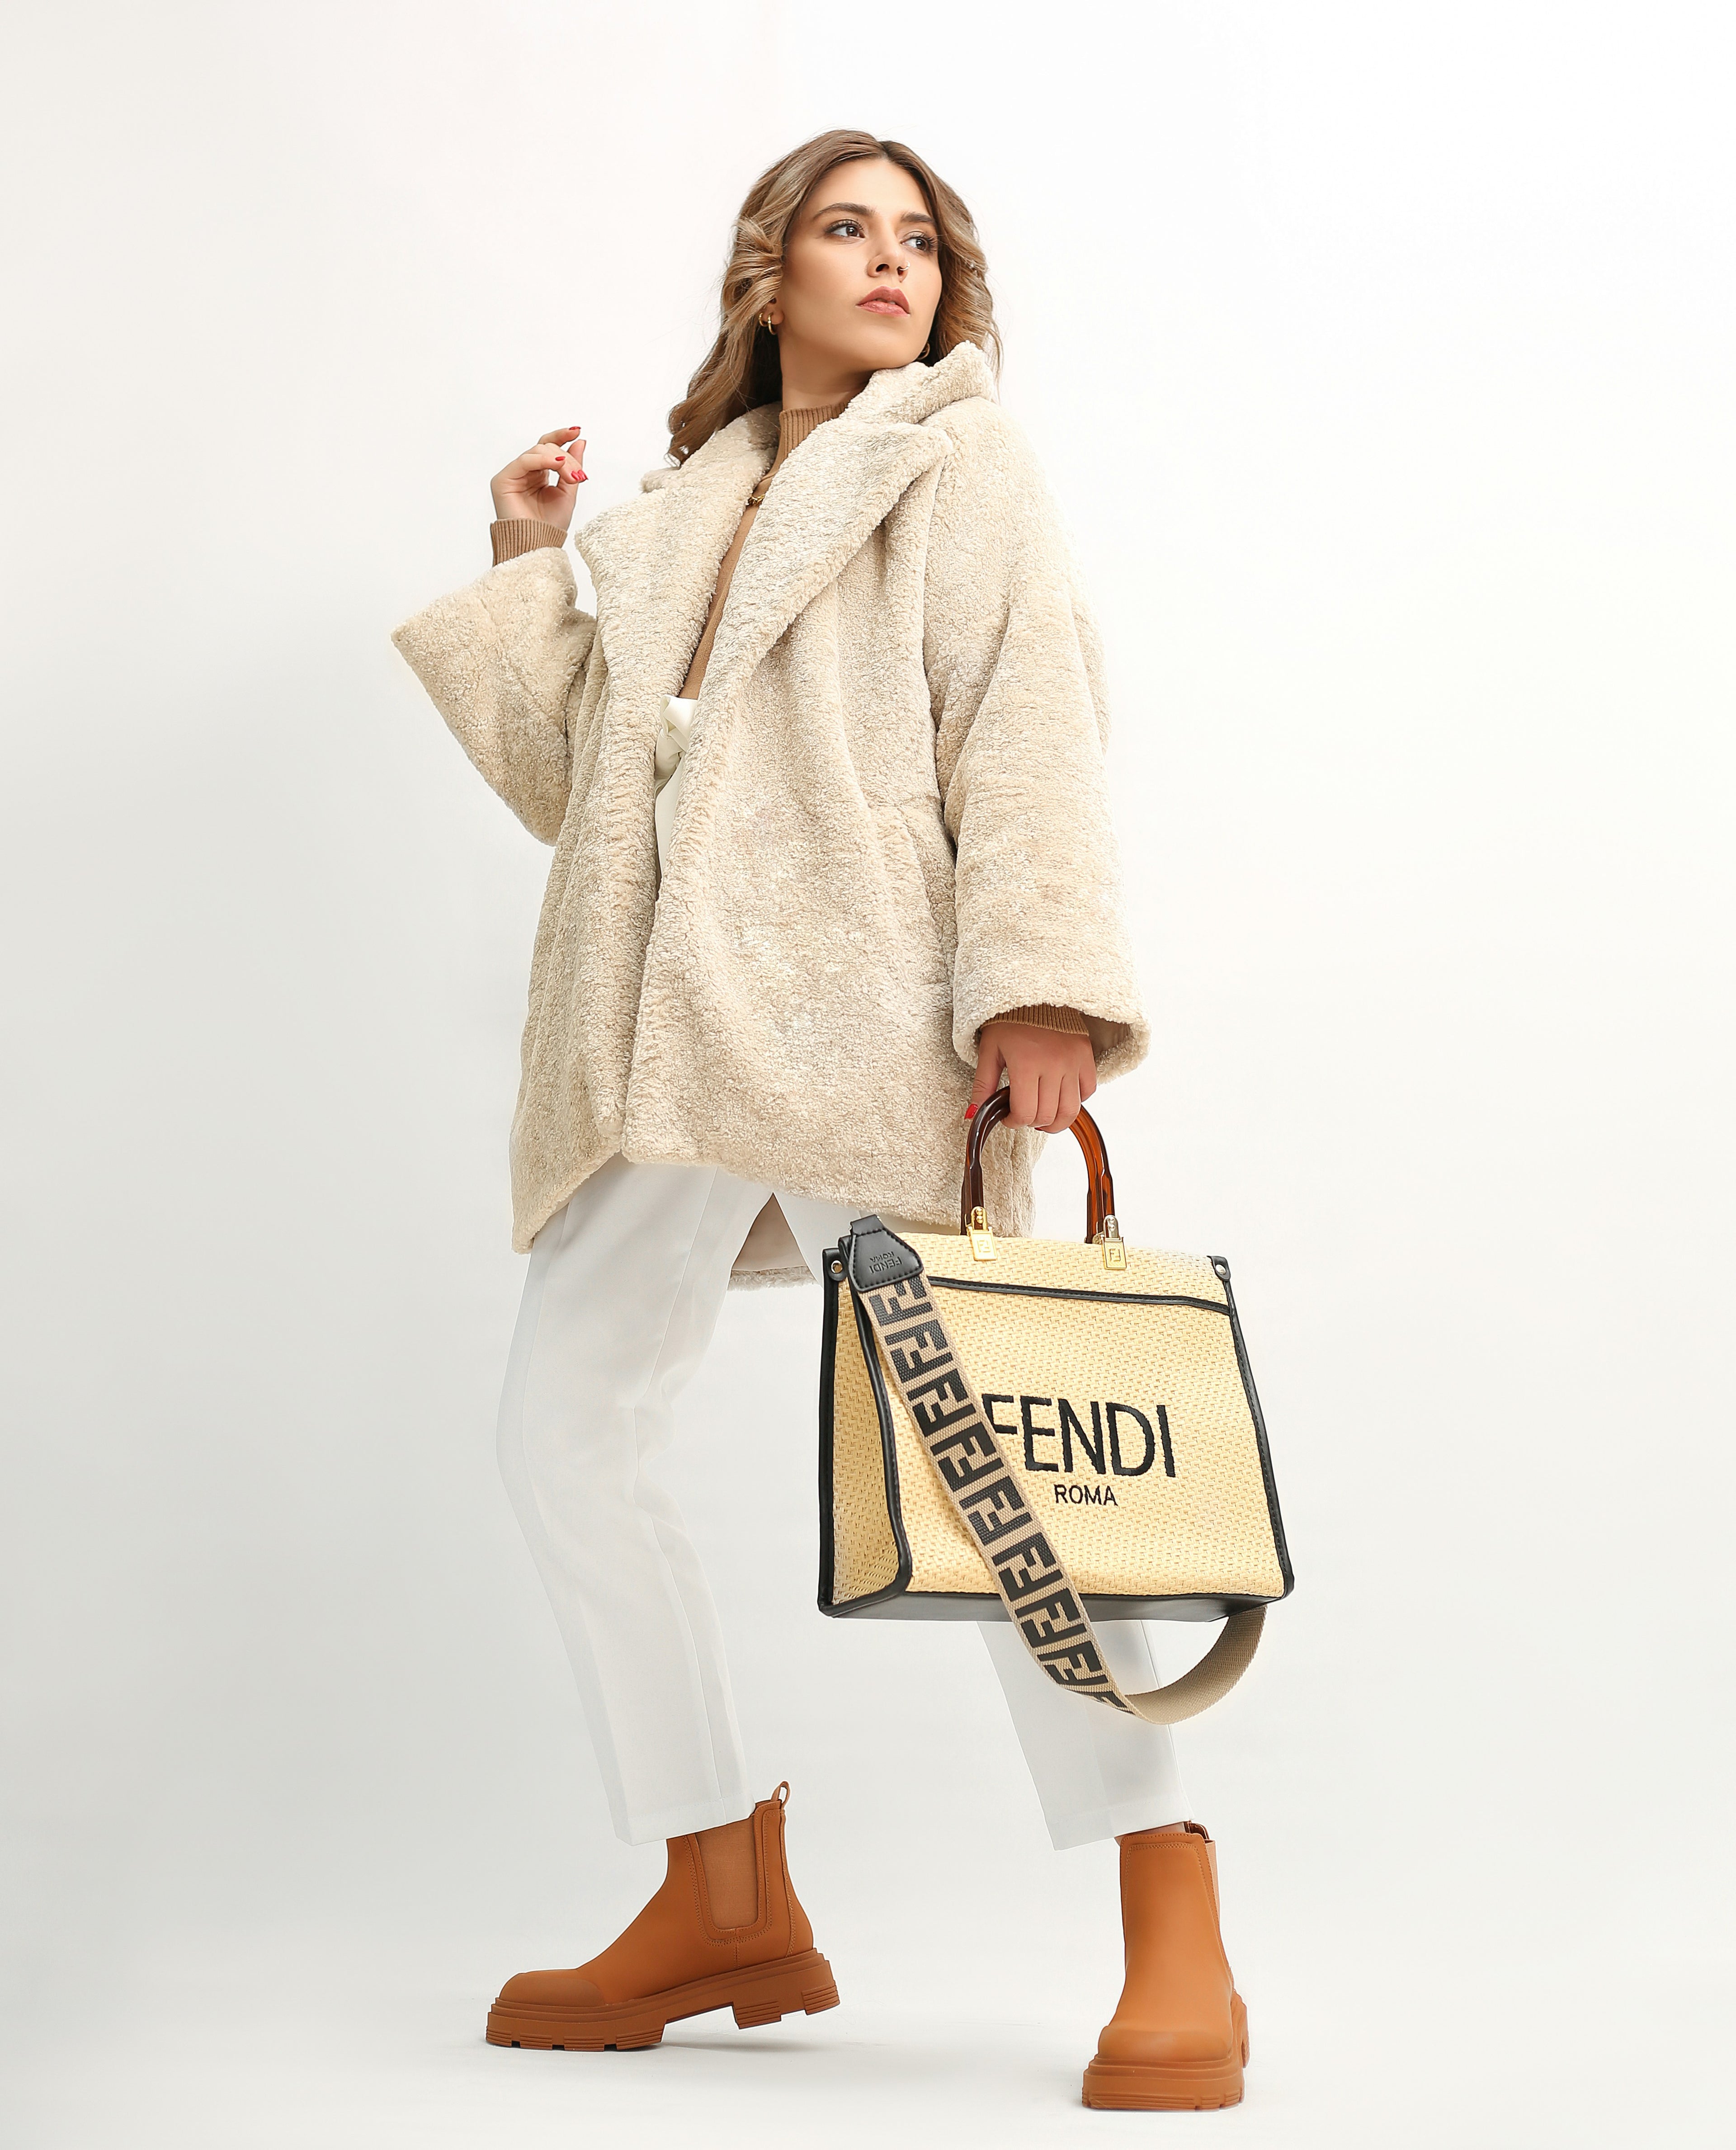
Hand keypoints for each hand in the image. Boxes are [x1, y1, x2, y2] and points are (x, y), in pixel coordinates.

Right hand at [490, 425, 587, 529]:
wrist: (538, 546)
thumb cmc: (550, 526)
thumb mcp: (568, 493)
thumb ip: (572, 467)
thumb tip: (580, 440)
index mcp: (538, 475)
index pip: (548, 447)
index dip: (561, 436)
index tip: (578, 431)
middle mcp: (524, 472)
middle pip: (545, 448)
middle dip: (567, 457)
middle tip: (579, 475)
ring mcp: (513, 475)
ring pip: (537, 451)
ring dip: (559, 460)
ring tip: (572, 477)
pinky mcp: (503, 480)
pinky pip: (524, 460)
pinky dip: (543, 460)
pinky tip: (558, 465)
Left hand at [968, 1020, 1097, 1134]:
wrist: (1034, 992)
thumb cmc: (1008, 1020)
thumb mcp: (989, 1050)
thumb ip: (982, 1085)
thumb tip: (973, 1115)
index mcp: (1026, 1063)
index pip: (1025, 1112)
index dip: (1014, 1122)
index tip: (1008, 1117)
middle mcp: (1053, 1064)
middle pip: (1047, 1115)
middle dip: (1031, 1122)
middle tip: (1023, 1113)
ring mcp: (1073, 1061)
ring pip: (1071, 1111)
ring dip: (1056, 1122)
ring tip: (1043, 1117)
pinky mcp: (1086, 1056)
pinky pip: (1088, 1091)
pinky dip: (1075, 1101)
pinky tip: (1059, 1096)